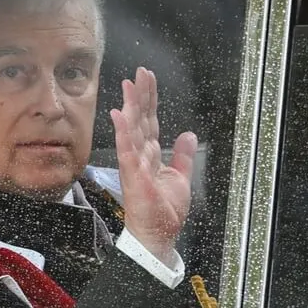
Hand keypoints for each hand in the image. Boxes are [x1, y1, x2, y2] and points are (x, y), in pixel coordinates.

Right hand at [110, 67, 197, 264]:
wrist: (158, 235)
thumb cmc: (163, 212)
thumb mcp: (180, 177)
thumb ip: (183, 156)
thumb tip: (188, 135)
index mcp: (151, 155)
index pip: (150, 121)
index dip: (150, 100)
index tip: (148, 80)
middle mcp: (140, 155)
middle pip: (141, 119)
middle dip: (141, 95)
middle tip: (140, 72)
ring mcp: (134, 163)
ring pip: (132, 128)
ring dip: (131, 105)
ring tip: (130, 85)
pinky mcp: (132, 174)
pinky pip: (126, 149)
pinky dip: (123, 131)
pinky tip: (119, 114)